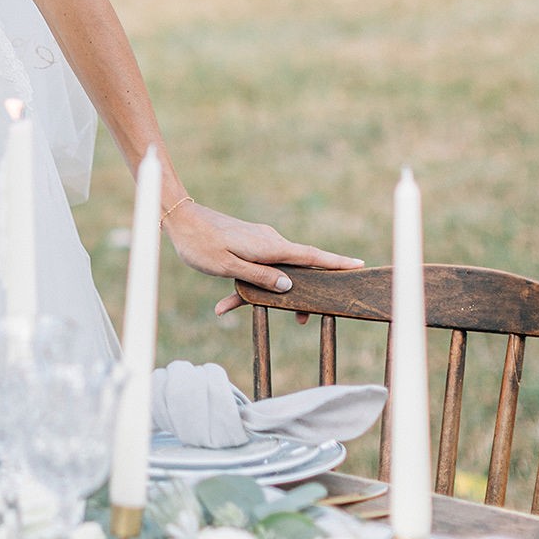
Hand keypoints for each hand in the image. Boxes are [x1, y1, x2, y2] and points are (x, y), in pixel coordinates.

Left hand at [161, 200, 363, 316]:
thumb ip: (259, 277)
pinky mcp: (249, 242)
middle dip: (306, 291)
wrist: (180, 219)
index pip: (310, 255)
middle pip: (298, 266)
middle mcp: (270, 240)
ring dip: (279, 291)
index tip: (359, 265)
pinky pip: (262, 265)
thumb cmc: (201, 245)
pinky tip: (230, 304)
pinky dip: (259, 282)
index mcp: (269, 246)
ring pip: (279, 268)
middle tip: (303, 319)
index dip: (335, 262)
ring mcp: (260, 240)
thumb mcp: (228, 266)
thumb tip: (289, 286)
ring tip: (277, 315)